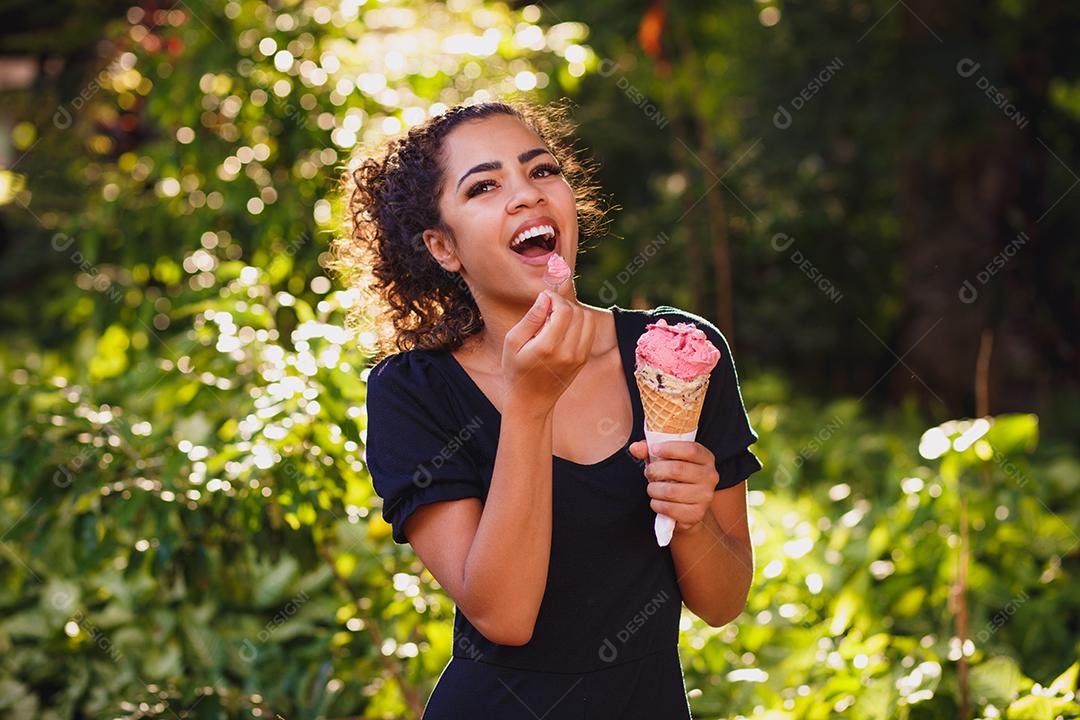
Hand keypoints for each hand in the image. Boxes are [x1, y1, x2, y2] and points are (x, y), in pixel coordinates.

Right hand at [502, 290, 595, 415]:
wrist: (530, 400)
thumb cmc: (516, 370)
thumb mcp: (512, 342)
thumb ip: (531, 318)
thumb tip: (545, 297)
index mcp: (548, 347)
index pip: (564, 310)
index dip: (555, 298)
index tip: (544, 298)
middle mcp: (568, 352)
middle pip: (577, 312)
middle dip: (563, 304)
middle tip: (548, 310)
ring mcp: (579, 357)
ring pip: (587, 319)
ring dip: (573, 312)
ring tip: (556, 319)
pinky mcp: (583, 359)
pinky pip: (589, 331)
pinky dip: (579, 323)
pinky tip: (563, 329)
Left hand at [628, 440, 717, 532]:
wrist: (686, 508)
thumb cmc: (675, 478)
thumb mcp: (664, 461)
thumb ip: (649, 452)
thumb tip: (635, 447)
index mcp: (706, 458)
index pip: (691, 449)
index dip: (670, 448)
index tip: (654, 449)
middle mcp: (710, 476)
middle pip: (678, 469)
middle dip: (656, 470)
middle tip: (649, 472)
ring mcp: (705, 496)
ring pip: (670, 490)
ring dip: (654, 489)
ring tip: (652, 488)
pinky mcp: (696, 513)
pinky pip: (669, 508)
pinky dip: (657, 504)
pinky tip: (657, 501)